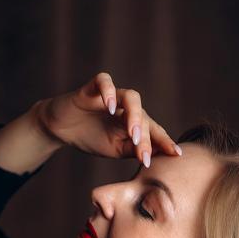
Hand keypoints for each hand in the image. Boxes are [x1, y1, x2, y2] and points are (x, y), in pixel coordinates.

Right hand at [34, 71, 182, 166]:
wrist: (62, 128)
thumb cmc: (91, 137)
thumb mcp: (115, 149)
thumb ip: (134, 150)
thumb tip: (155, 155)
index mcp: (134, 123)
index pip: (153, 131)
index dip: (165, 142)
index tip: (176, 155)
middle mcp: (127, 107)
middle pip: (144, 117)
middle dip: (146, 138)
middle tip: (144, 155)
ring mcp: (112, 95)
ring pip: (132, 98)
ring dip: (134, 116)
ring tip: (132, 133)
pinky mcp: (93, 87)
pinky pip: (104, 82)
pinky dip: (108, 93)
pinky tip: (111, 108)